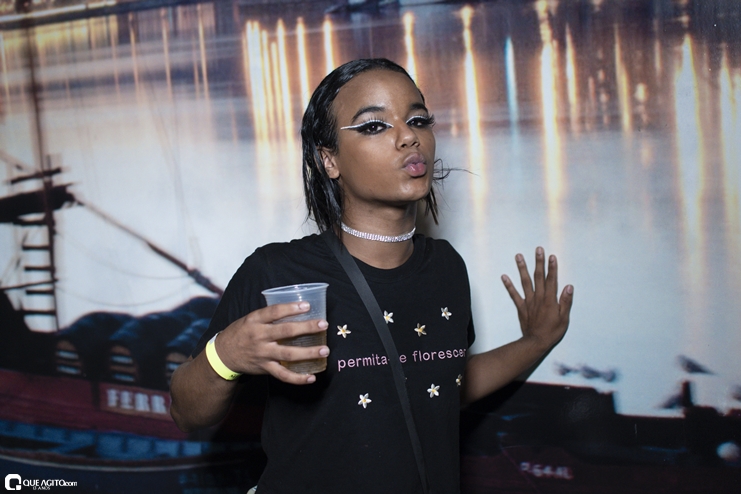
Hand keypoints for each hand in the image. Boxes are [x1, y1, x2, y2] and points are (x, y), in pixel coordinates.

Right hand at [214, 302, 328, 384]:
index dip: (291, 308)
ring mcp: (263, 354)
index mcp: (255, 320)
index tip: (307, 305)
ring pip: (288, 354)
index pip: (274, 312)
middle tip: (324, 325)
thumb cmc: (242, 332)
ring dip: (308, 353)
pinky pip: (283, 375)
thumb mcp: (251, 319)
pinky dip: (298, 378)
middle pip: (285, 331)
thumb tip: (297, 308)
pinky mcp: (265, 368)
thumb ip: (270, 316)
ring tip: (325, 350)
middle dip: (306, 328)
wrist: (223, 355)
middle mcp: (259, 336)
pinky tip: (311, 377)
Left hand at [501, 247, 573, 351]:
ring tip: (518, 256)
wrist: (536, 342)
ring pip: (525, 282)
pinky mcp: (521, 307)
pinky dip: (508, 285)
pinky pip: (513, 295)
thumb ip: (565, 302)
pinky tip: (504, 276)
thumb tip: (569, 287)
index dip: (552, 267)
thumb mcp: (564, 318)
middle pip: (538, 277)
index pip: (552, 280)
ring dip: (522, 268)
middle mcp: (538, 298)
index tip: (552, 256)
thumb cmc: (552, 331)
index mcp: (550, 300)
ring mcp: (528, 301)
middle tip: (538, 249)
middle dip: (538, 262)